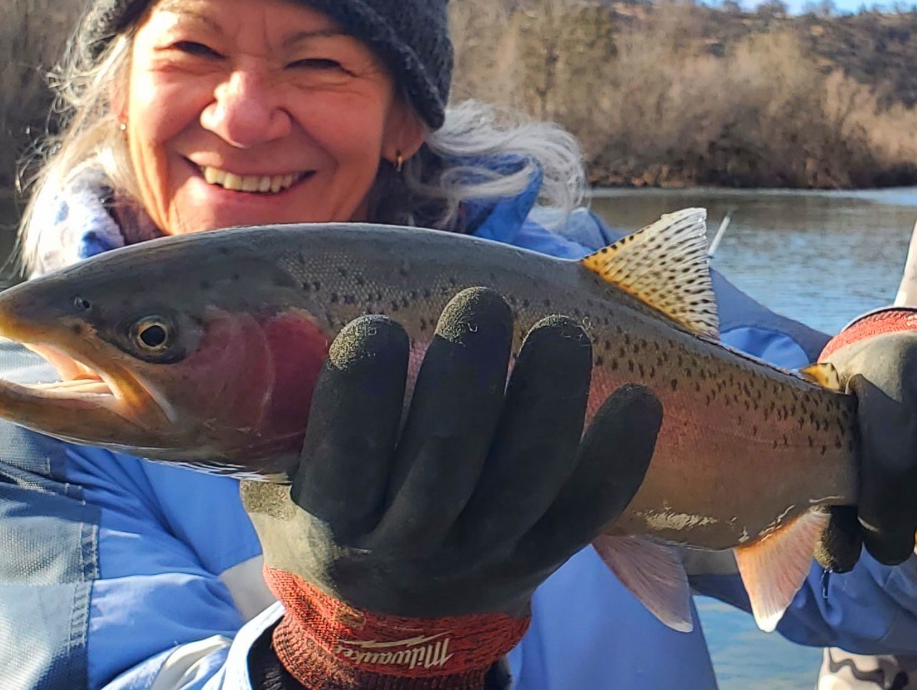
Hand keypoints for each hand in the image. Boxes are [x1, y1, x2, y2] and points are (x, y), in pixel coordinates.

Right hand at [240, 288, 662, 686]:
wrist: (387, 617)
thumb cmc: (334, 506)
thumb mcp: (280, 473)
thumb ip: (287, 407)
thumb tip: (289, 299)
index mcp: (334, 521)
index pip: (345, 456)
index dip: (359, 389)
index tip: (373, 325)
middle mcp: (410, 547)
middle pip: (446, 461)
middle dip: (468, 372)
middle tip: (481, 304)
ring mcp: (484, 556)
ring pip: (527, 479)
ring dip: (550, 397)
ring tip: (560, 331)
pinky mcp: (544, 557)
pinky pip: (591, 509)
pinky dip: (619, 454)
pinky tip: (635, 398)